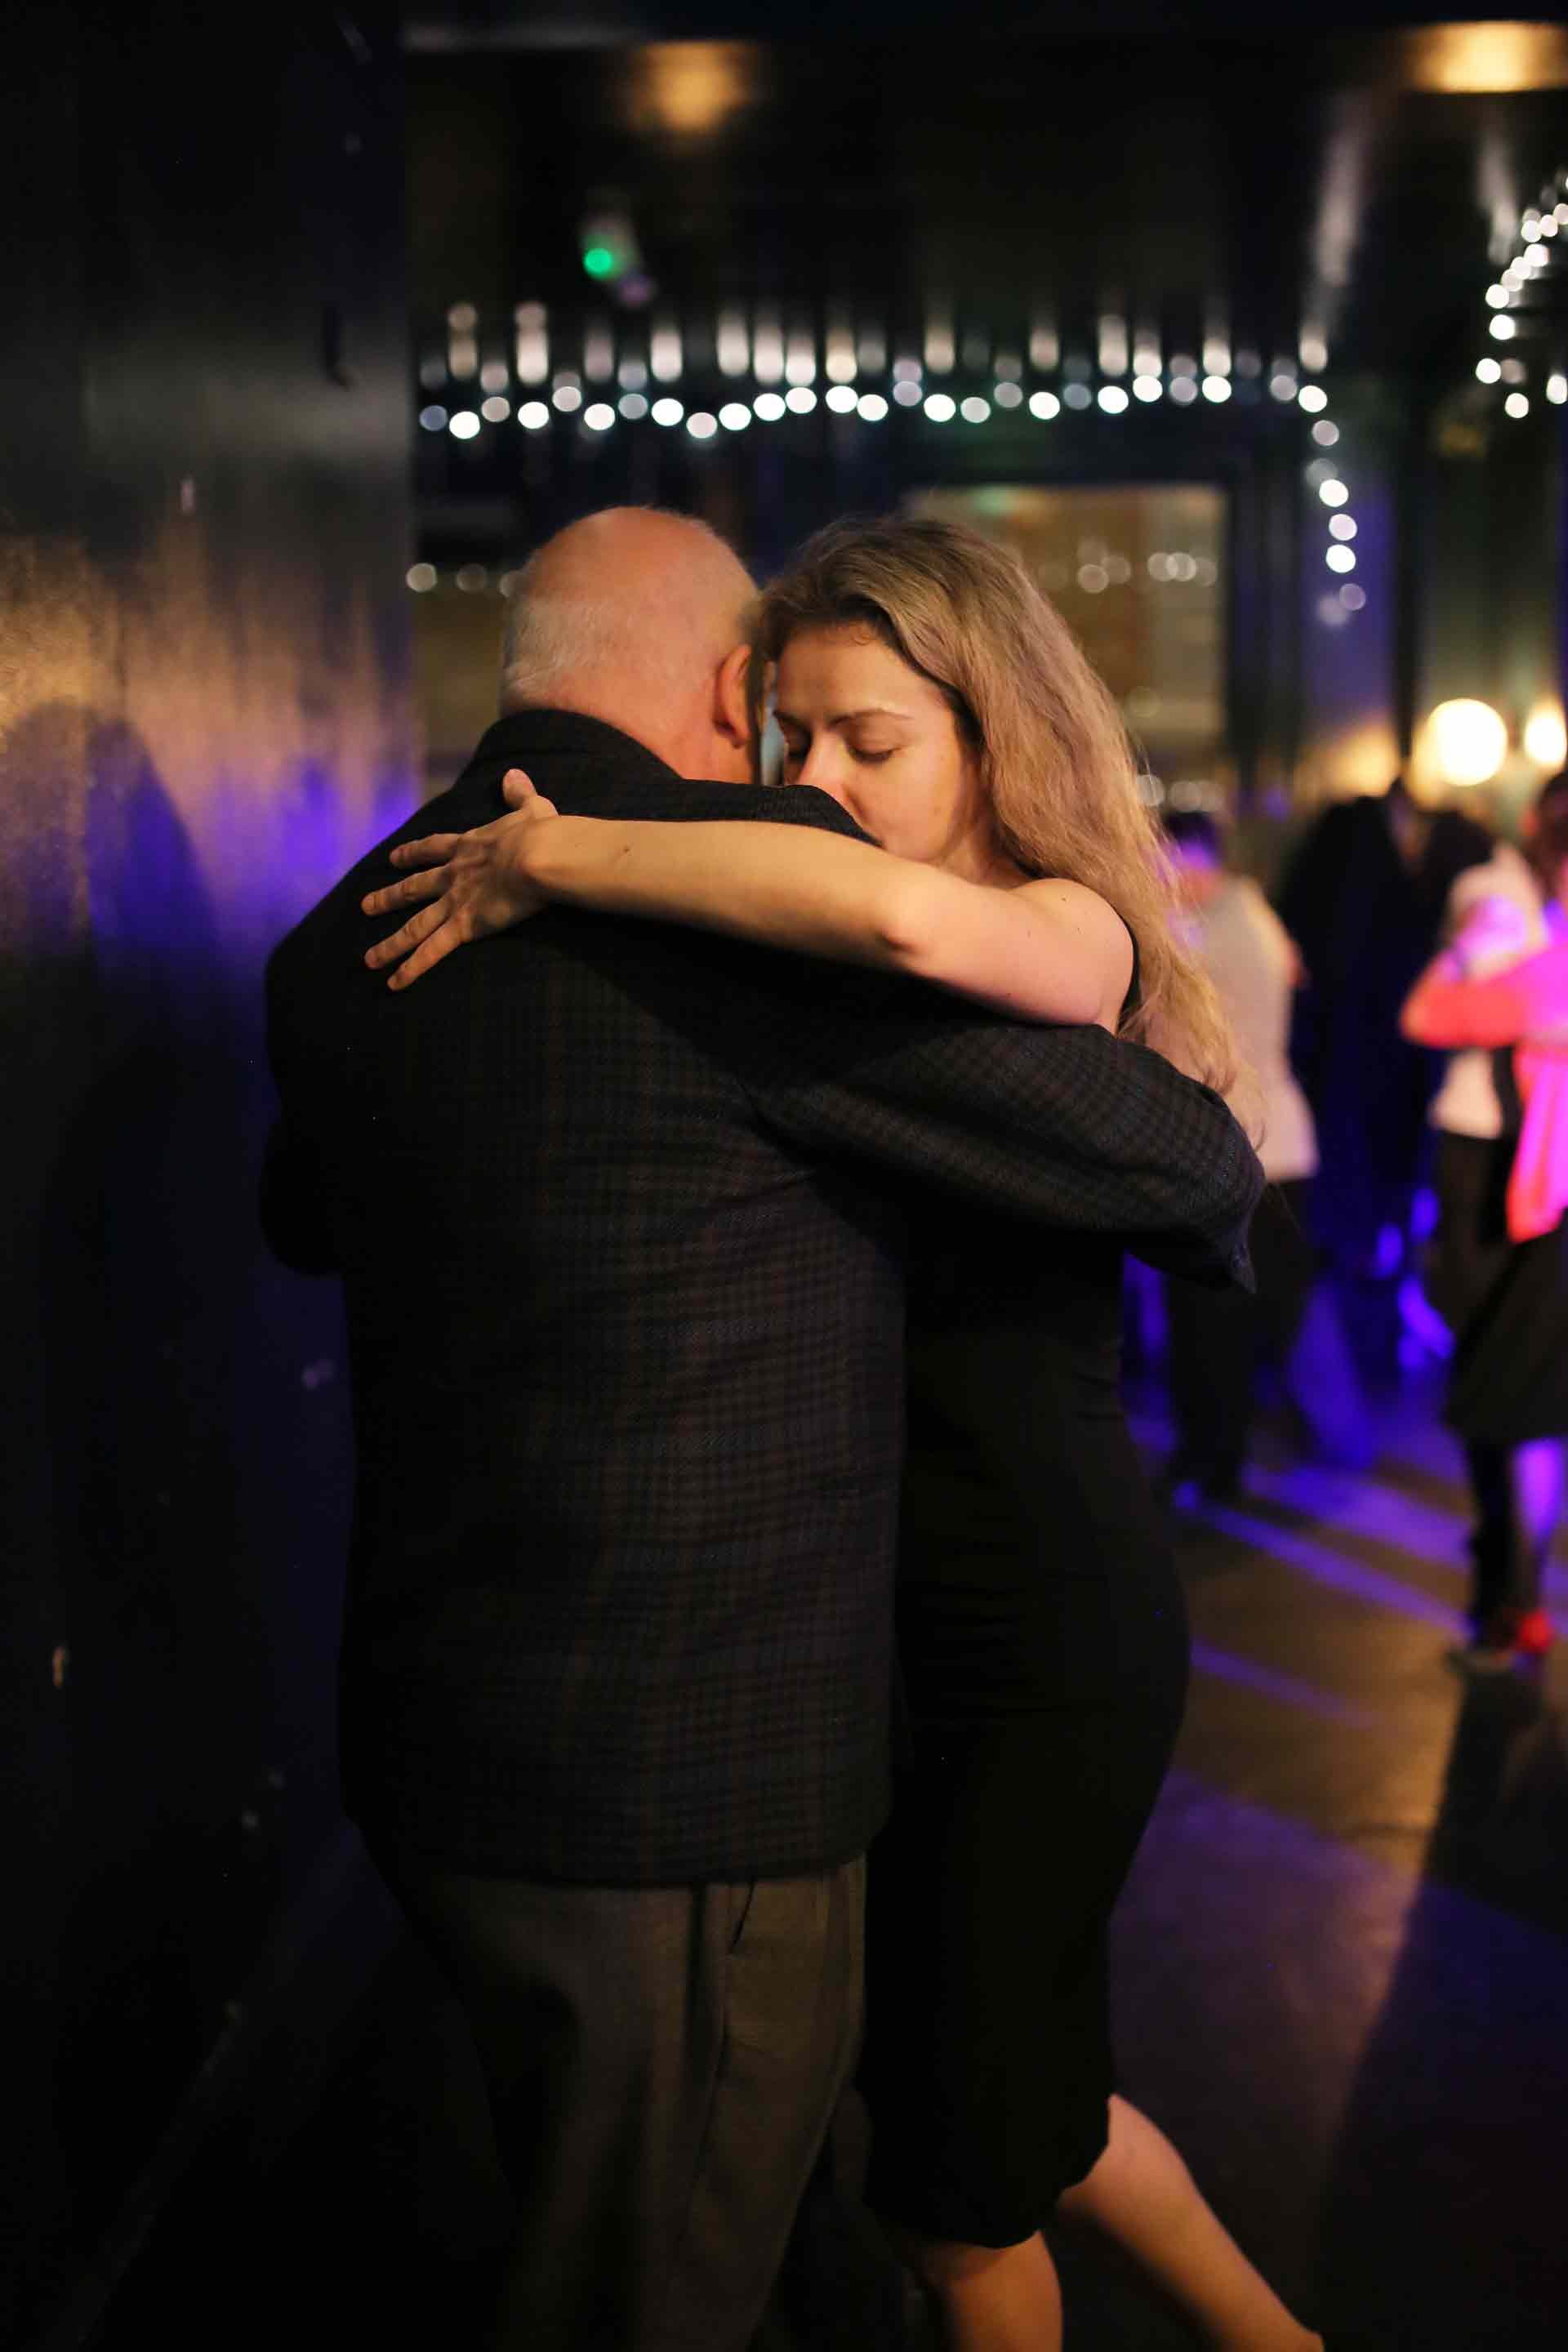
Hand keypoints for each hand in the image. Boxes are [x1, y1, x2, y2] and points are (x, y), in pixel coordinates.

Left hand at [361, 768, 559, 988]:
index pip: (432, 849)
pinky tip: (393, 983)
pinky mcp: (465, 926)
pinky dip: (412, 968)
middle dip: (388, 898)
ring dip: (390, 943)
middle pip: (413, 888)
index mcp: (469, 846)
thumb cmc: (542, 834)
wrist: (540, 856)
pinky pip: (432, 952)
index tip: (393, 858)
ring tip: (368, 959)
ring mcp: (456, 902)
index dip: (412, 853)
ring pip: (414, 927)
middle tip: (366, 906)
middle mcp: (454, 875)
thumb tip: (513, 776)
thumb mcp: (532, 808)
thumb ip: (519, 794)